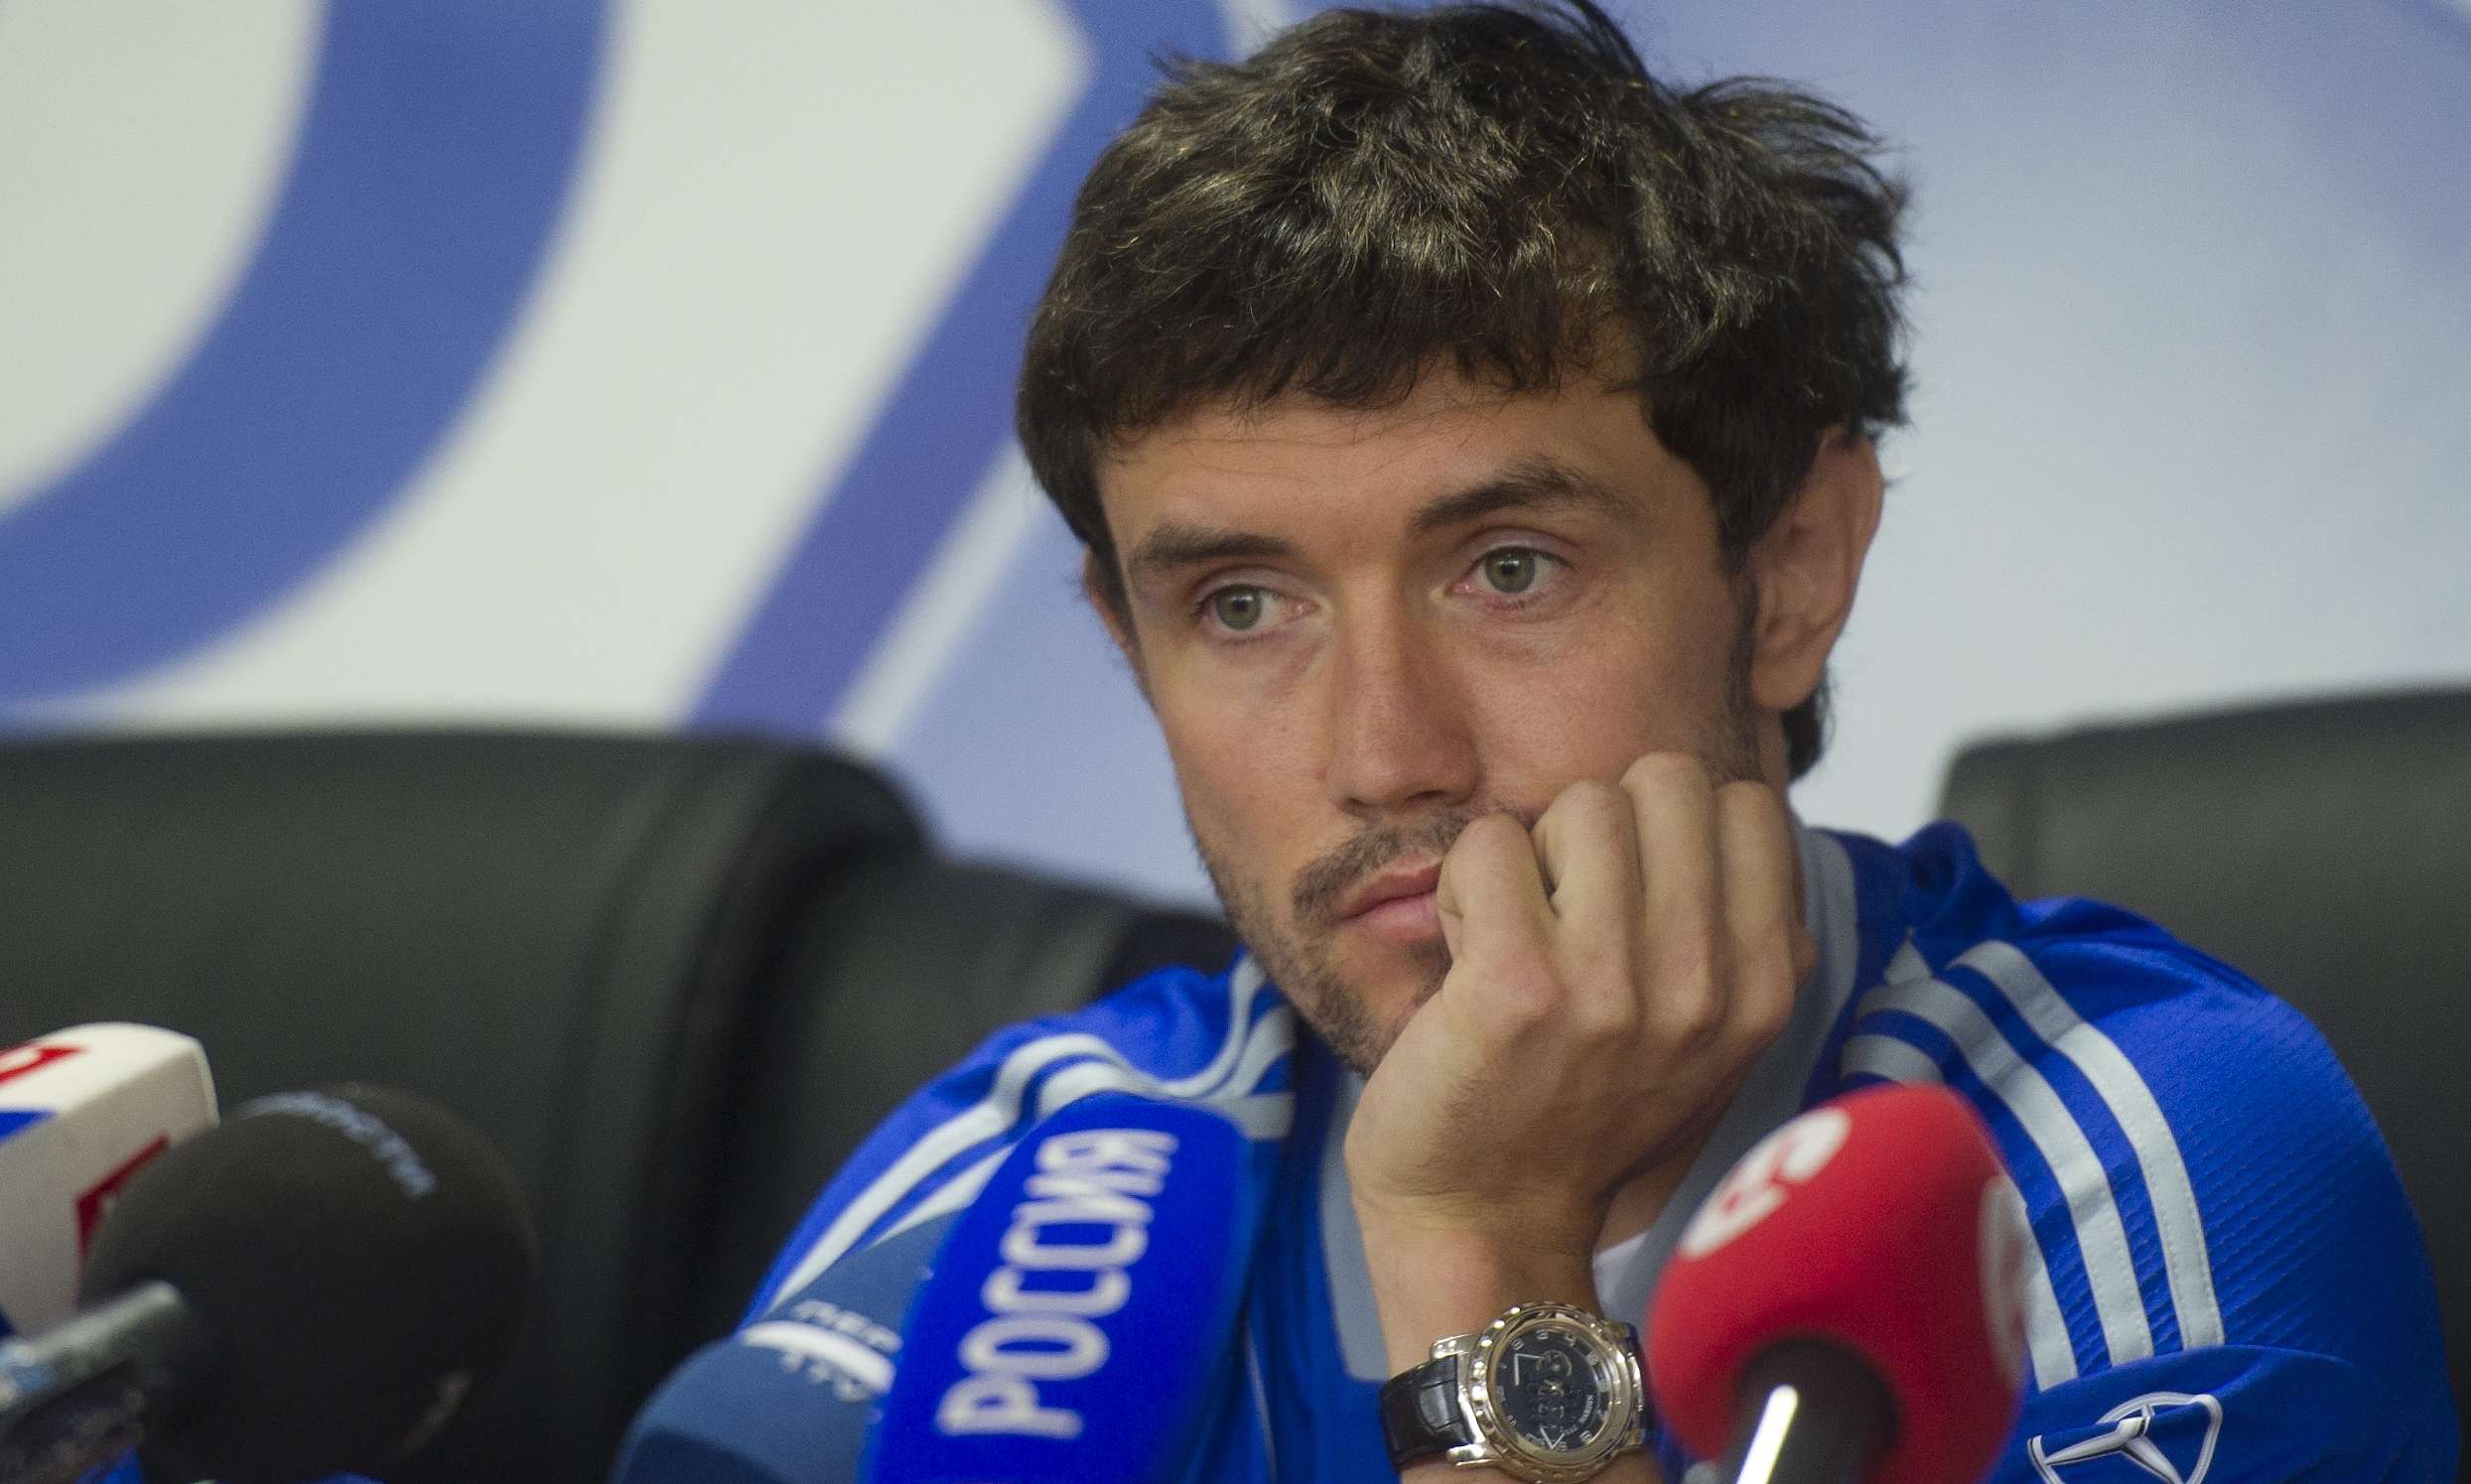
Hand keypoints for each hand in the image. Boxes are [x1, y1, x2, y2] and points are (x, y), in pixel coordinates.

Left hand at [1344, 754, 1814, 1264]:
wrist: (1486, 1219)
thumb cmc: (1582, 1112)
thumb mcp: (1709, 1043)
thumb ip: (1743, 941)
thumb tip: (1740, 822)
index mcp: (1762, 991)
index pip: (1750, 806)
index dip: (1674, 827)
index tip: (1632, 898)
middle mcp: (1703, 987)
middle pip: (1667, 780)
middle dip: (1602, 824)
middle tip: (1565, 909)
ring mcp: (1612, 988)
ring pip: (1583, 801)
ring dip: (1531, 853)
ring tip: (1515, 934)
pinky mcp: (1516, 988)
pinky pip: (1491, 842)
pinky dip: (1465, 881)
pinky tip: (1465, 950)